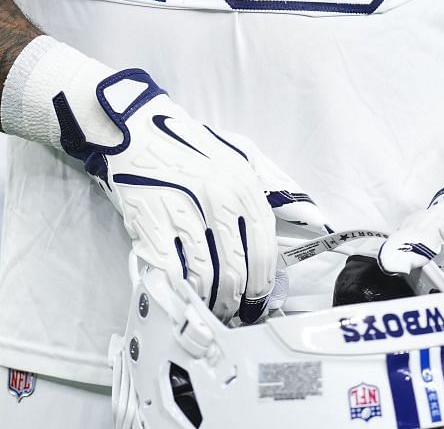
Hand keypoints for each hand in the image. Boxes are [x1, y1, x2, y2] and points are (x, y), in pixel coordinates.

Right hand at [56, 69, 277, 322]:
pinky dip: (180, 290)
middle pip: (236, 271)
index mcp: (244, 186)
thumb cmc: (188, 145)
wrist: (135, 129)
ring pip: (206, 277)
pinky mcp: (152, 222)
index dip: (262, 285)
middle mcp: (218, 200)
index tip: (257, 300)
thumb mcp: (241, 154)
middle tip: (233, 313)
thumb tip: (308, 219)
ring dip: (209, 302)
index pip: (263, 251)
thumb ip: (270, 185)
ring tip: (210, 309)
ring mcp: (184, 212)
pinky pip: (173, 270)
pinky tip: (184, 295)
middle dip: (236, 301)